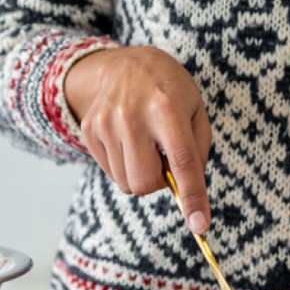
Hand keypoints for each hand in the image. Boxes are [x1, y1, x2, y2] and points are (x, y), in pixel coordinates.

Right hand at [64, 46, 212, 233]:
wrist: (124, 64)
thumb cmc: (169, 90)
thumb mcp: (195, 110)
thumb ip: (197, 152)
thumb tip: (187, 193)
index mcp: (167, 108)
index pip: (181, 162)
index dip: (192, 197)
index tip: (200, 226)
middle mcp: (132, 116)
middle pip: (145, 183)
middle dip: (158, 183)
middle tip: (164, 161)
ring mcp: (105, 123)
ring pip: (126, 183)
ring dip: (141, 174)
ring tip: (145, 145)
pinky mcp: (89, 130)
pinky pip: (111, 173)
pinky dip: (124, 166)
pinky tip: (128, 140)